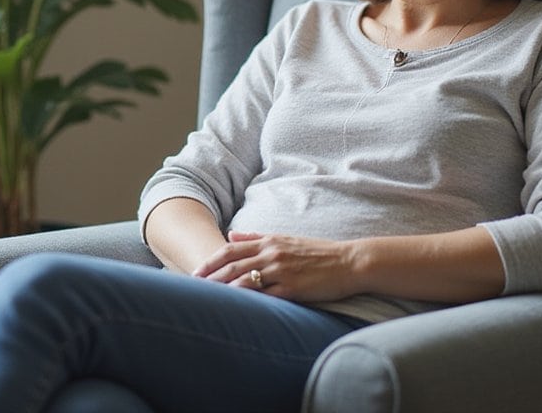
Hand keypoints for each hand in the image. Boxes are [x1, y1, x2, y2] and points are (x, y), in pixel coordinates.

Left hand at [192, 231, 360, 302]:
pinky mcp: (293, 288)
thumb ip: (257, 238)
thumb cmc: (319, 252)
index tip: (195, 272)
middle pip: (232, 264)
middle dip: (209, 276)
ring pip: (244, 279)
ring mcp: (281, 270)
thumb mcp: (286, 239)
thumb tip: (231, 234)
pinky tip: (234, 308)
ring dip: (222, 289)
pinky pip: (264, 295)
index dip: (210, 261)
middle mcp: (272, 254)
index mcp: (269, 241)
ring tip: (205, 299)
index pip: (231, 249)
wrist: (350, 262)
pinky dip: (247, 300)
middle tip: (191, 287)